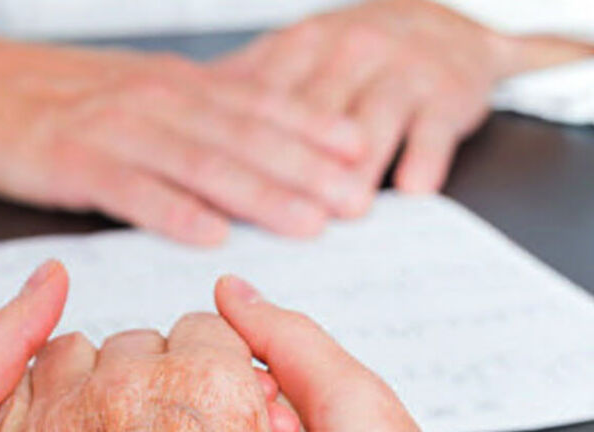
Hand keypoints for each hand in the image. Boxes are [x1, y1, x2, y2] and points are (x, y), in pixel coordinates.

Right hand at [0, 22, 364, 243]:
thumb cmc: (62, 96)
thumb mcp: (140, 94)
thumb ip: (195, 117)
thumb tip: (254, 141)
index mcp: (177, 87)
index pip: (260, 105)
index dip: (315, 130)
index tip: (363, 155)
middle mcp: (157, 102)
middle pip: (245, 136)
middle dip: (306, 169)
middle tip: (356, 202)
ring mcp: (116, 129)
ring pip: (201, 162)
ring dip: (258, 192)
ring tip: (307, 223)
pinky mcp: (74, 159)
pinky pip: (132, 189)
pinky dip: (173, 211)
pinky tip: (210, 236)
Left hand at [219, 0, 593, 208]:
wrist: (442, 19)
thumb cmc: (352, 54)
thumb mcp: (295, 56)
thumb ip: (244, 89)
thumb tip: (179, 131)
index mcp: (299, 49)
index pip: (261, 101)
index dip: (234, 148)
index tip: (209, 189)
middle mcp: (347, 53)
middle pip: (312, 118)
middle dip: (292, 169)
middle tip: (272, 216)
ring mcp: (399, 72)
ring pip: (371, 124)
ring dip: (358, 169)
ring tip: (344, 212)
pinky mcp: (447, 93)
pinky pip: (435, 128)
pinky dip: (426, 157)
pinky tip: (414, 189)